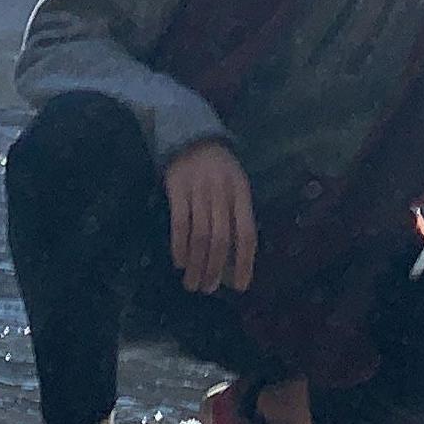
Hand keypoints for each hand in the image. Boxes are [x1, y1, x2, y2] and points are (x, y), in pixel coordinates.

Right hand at [163, 141, 257, 293]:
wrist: (191, 135)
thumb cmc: (218, 169)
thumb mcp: (236, 186)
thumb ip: (237, 216)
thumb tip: (235, 262)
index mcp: (241, 193)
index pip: (246, 233)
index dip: (245, 262)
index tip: (240, 287)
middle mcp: (222, 192)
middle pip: (221, 238)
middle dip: (215, 268)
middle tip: (208, 289)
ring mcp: (199, 189)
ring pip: (200, 235)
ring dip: (196, 264)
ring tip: (192, 283)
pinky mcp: (177, 188)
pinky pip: (179, 223)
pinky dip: (179, 246)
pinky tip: (178, 262)